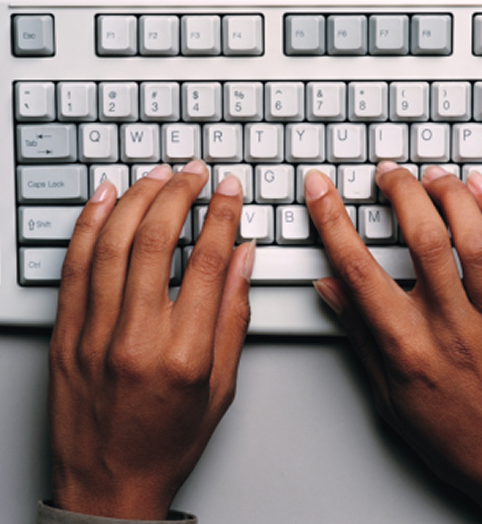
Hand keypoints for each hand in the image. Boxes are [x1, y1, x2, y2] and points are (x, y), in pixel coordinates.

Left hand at [49, 162, 254, 519]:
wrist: (108, 486)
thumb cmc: (168, 441)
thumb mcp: (222, 386)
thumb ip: (234, 316)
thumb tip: (241, 258)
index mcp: (183, 356)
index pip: (206, 263)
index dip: (220, 216)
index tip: (226, 190)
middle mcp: (135, 340)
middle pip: (154, 243)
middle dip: (177, 195)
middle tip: (192, 173)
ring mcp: (92, 335)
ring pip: (111, 245)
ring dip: (135, 200)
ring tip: (156, 176)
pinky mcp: (64, 335)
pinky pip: (73, 267)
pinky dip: (88, 224)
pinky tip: (104, 198)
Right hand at [305, 164, 481, 523]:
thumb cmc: (454, 434)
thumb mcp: (388, 393)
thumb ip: (358, 333)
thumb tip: (329, 288)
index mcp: (406, 345)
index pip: (357, 268)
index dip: (332, 219)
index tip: (320, 188)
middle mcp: (450, 325)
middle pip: (423, 238)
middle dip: (400, 191)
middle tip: (388, 172)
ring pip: (475, 237)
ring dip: (449, 194)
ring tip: (432, 175)